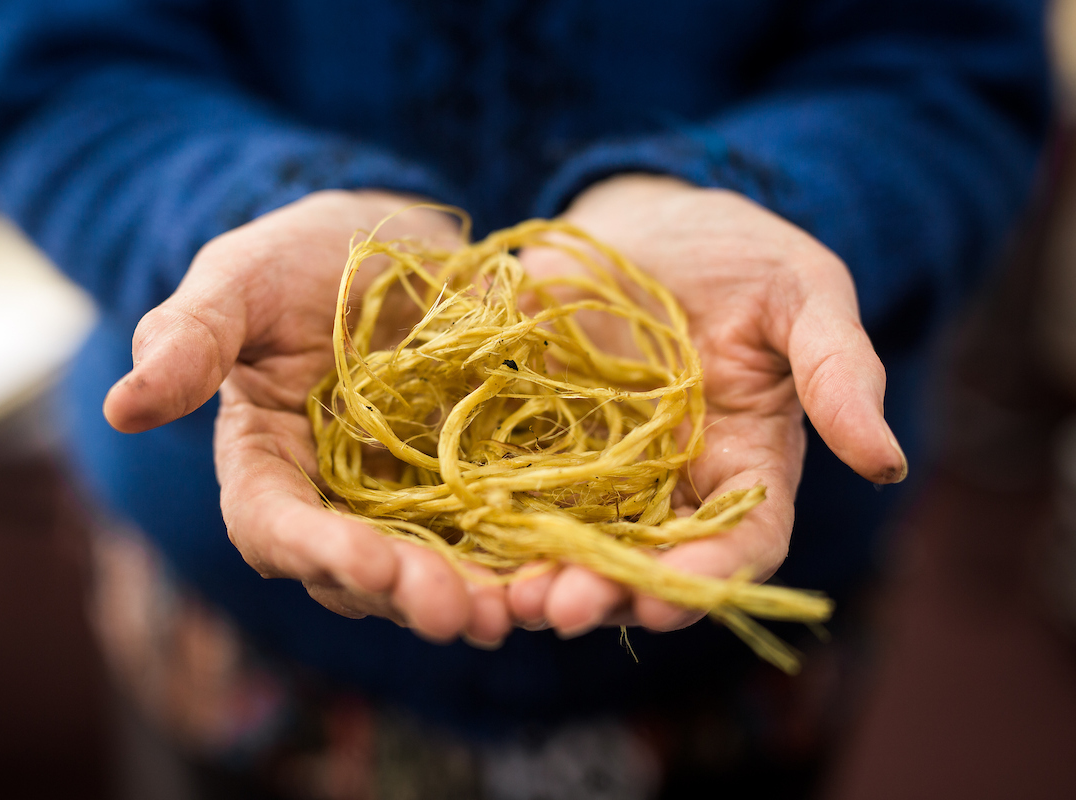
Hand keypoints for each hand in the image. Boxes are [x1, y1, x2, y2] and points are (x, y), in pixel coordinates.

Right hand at [103, 190, 512, 646]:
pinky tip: (563, 572)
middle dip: (405, 596)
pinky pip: (494, 535)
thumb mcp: (241, 277)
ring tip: (518, 610)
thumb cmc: (304, 254)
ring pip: (431, 570)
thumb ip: (190, 337)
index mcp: (265, 461)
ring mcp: (405, 499)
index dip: (316, 551)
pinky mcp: (472, 486)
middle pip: (357, 573)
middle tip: (459, 613)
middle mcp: (333, 498)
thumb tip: (124, 407)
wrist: (397, 240)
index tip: (367, 565)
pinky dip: (523, 559)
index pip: (272, 525)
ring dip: (472, 598)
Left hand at [507, 174, 906, 636]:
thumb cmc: (736, 252)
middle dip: (610, 590)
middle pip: (647, 558)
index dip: (710, 577)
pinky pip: (511, 489)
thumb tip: (887, 463)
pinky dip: (492, 521)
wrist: (642, 220)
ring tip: (512, 598)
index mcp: (745, 461)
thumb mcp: (800, 293)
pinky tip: (462, 540)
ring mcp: (595, 466)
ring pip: (574, 539)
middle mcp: (669, 482)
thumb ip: (838, 371)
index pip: (741, 540)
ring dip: (545, 573)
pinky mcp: (530, 438)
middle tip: (567, 609)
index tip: (669, 597)